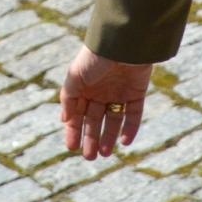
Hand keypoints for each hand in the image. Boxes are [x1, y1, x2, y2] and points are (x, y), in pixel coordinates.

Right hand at [59, 45, 151, 160]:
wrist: (122, 44)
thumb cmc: (94, 59)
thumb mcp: (74, 77)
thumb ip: (68, 99)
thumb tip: (65, 120)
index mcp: (84, 87)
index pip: (78, 113)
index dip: (74, 130)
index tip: (71, 147)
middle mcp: (101, 91)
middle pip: (95, 120)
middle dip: (91, 138)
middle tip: (89, 157)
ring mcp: (119, 92)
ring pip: (113, 120)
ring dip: (108, 137)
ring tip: (104, 154)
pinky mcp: (137, 93)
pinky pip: (133, 115)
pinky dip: (130, 129)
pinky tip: (124, 142)